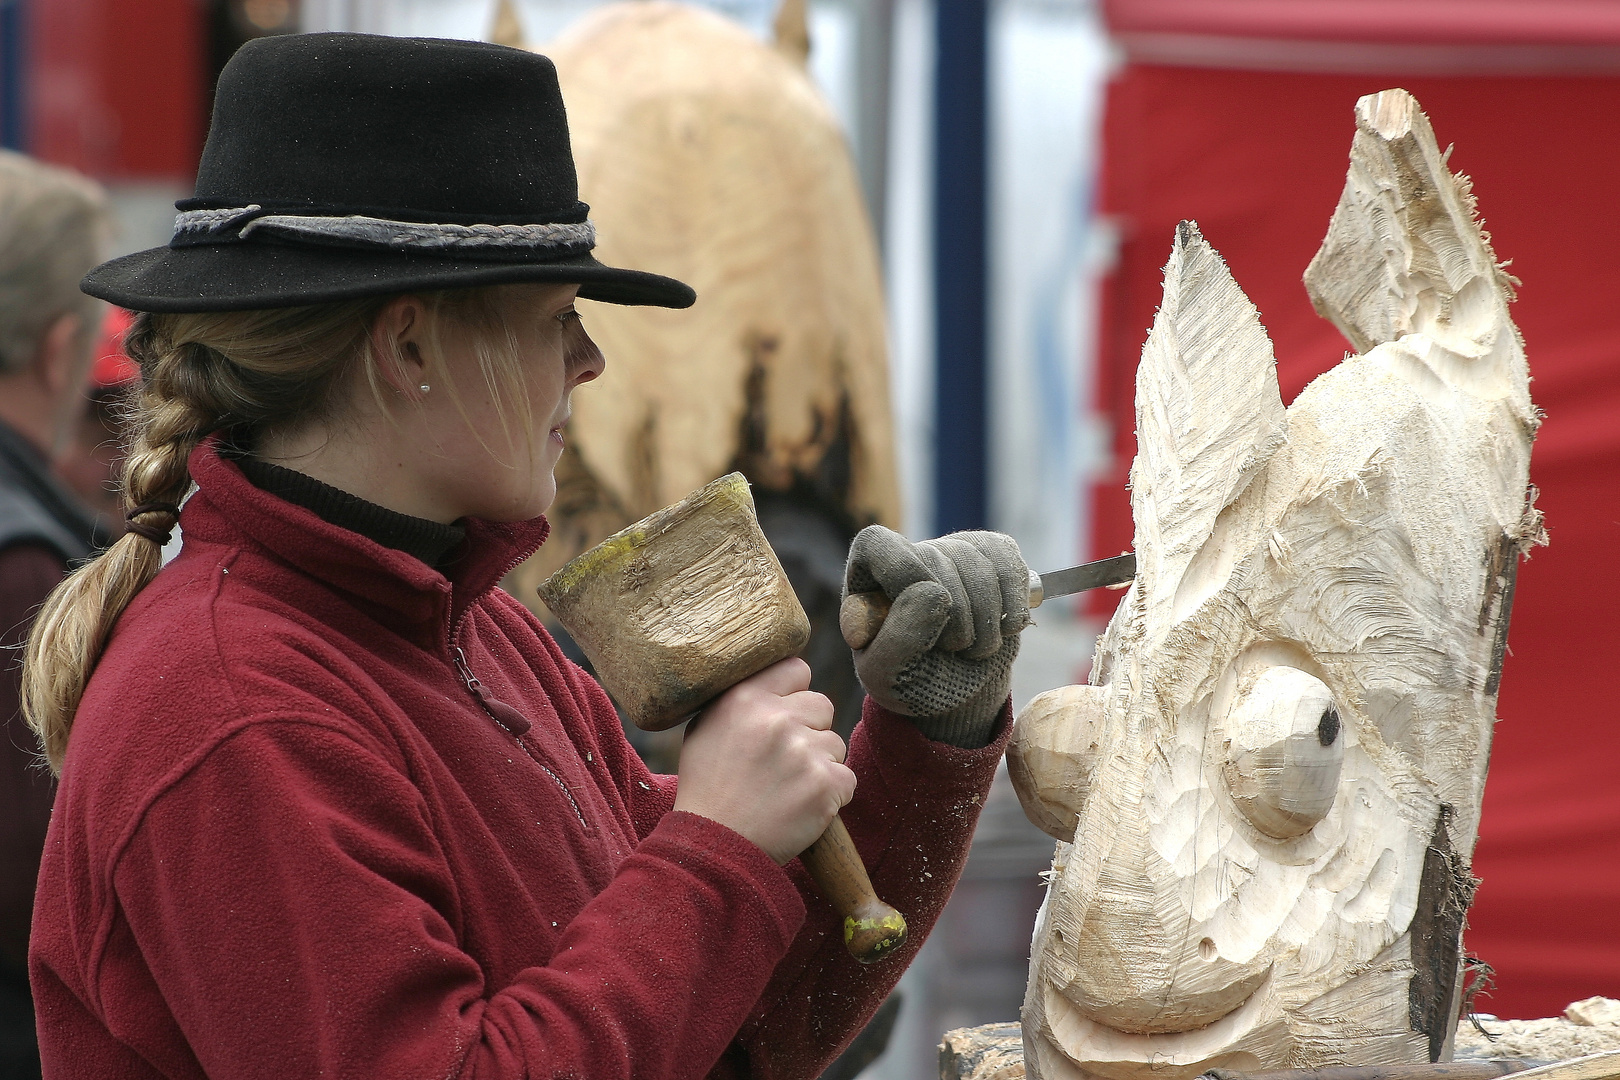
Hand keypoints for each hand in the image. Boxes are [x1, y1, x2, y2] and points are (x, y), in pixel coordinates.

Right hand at [674, 658, 852, 864]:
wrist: (715, 848)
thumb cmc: (709, 790)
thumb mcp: (706, 729)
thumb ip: (742, 700)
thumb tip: (777, 682)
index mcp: (745, 698)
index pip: (796, 669)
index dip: (794, 694)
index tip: (785, 715)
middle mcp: (776, 718)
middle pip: (822, 705)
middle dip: (810, 730)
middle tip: (785, 761)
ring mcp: (804, 751)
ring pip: (836, 744)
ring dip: (820, 765)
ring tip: (788, 789)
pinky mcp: (825, 784)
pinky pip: (847, 779)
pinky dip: (832, 795)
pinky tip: (802, 807)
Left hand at [843, 526, 1029, 746]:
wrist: (959, 687)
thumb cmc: (913, 680)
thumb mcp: (888, 676)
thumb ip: (897, 638)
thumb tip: (932, 591)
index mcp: (867, 576)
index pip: (878, 545)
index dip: (904, 575)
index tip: (924, 617)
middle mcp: (910, 552)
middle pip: (937, 559)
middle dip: (954, 619)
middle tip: (953, 651)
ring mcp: (953, 548)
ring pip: (978, 565)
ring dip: (986, 622)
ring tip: (976, 649)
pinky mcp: (994, 552)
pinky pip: (1010, 566)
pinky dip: (1013, 607)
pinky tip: (1005, 629)